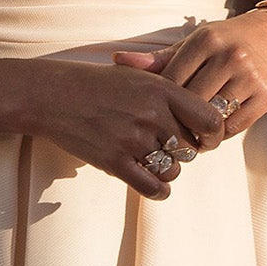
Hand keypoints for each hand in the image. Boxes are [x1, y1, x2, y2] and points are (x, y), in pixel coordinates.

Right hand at [18, 59, 226, 199]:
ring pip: (174, 169)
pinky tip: (154, 185)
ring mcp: (133, 139)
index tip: (207, 139)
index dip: (214, 134)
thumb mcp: (137, 75)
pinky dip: (158, 190)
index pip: (210, 119)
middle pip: (191, 148)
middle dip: (185, 151)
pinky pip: (152, 187)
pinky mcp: (115, 161)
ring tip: (154, 159)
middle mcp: (152, 114)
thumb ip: (168, 91)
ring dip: (169, 169)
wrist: (52, 95)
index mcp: (162, 89)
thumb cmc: (96, 84)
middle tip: (170, 147)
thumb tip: (201, 113)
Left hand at [111, 9, 266, 137]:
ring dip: (198, 133)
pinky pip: (235, 126)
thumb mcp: (193, 45)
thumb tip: (117, 60)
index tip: (153, 114)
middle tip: (166, 134)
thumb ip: (158, 59)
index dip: (160, 103)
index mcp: (207, 40)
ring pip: (214, 117)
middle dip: (178, 121)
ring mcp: (251, 76)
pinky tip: (211, 134)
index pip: (173, 80)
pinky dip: (220, 135)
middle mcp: (230, 55)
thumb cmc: (222, 43)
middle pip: (192, 102)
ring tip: (187, 138)